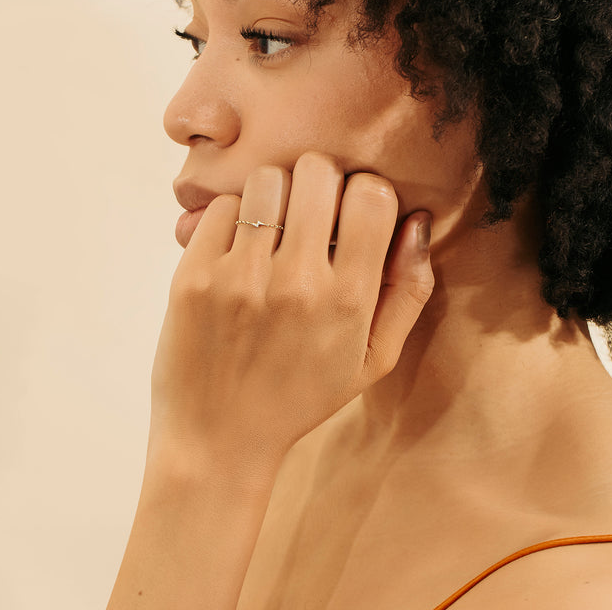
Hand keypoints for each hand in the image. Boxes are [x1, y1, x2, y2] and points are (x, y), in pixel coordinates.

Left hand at [150, 152, 434, 476]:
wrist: (217, 439)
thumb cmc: (301, 397)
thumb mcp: (373, 360)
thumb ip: (408, 291)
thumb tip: (417, 222)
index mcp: (347, 301)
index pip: (371, 195)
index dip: (366, 191)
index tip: (353, 212)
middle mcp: (295, 282)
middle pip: (317, 171)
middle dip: (321, 181)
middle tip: (312, 212)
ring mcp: (240, 276)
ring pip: (266, 179)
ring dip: (276, 193)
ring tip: (273, 227)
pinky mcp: (193, 275)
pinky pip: (221, 206)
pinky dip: (234, 217)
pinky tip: (239, 249)